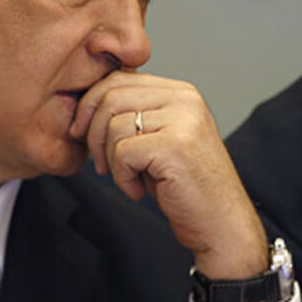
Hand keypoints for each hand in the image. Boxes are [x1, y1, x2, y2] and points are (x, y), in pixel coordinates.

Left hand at [69, 71, 268, 282]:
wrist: (220, 223)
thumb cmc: (185, 187)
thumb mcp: (158, 140)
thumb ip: (135, 114)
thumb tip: (88, 102)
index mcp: (180, 92)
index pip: (119, 78)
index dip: (90, 105)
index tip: (81, 131)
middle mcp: (185, 99)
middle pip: (111, 96)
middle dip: (93, 133)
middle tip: (99, 163)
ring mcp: (182, 121)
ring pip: (114, 126)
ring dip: (110, 160)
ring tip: (129, 179)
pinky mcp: (175, 146)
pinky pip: (123, 153)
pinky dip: (122, 178)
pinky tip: (138, 190)